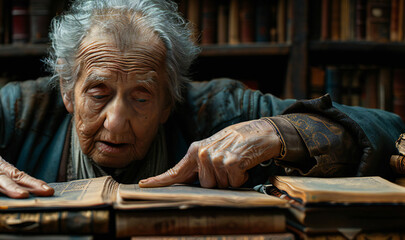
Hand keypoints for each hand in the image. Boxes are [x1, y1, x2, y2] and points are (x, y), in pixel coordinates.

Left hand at [139, 119, 281, 187]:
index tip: (144, 185)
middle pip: (205, 185)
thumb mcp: (212, 149)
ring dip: (232, 179)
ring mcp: (215, 158)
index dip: (159, 180)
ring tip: (237, 162)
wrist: (260, 132)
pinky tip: (244, 164)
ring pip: (220, 186)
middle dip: (219, 180)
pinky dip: (242, 178)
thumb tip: (186, 180)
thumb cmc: (236, 143)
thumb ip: (199, 164)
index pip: (175, 170)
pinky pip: (234, 183)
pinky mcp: (230, 162)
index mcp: (195, 151)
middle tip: (229, 164)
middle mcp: (202, 154)